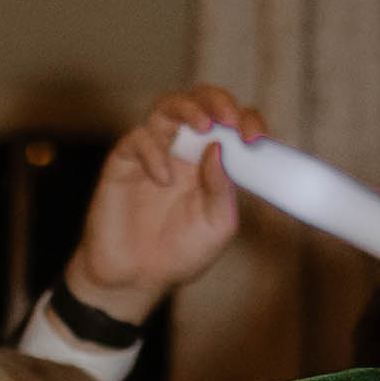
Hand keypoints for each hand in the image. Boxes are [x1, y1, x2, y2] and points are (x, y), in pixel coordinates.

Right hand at [57, 85, 257, 328]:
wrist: (136, 280)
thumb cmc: (178, 253)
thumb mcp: (216, 226)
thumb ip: (222, 189)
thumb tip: (220, 149)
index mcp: (211, 161)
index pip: (231, 124)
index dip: (247, 121)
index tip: (257, 138)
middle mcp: (183, 149)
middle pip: (199, 100)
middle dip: (218, 101)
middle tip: (229, 119)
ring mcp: (152, 152)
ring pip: (166, 106)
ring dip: (188, 109)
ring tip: (203, 127)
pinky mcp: (122, 162)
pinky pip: (137, 139)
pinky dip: (153, 152)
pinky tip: (164, 180)